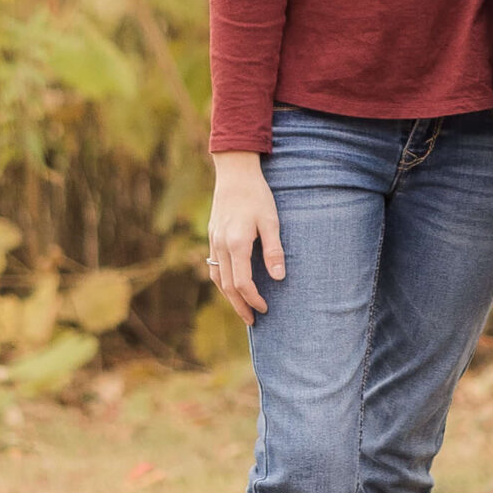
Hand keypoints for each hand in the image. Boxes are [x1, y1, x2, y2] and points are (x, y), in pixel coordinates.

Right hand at [207, 152, 281, 323]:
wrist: (235, 172)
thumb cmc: (257, 195)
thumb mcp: (271, 221)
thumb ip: (274, 250)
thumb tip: (279, 277)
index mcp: (236, 244)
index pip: (242, 283)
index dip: (253, 299)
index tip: (265, 308)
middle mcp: (221, 245)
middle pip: (227, 285)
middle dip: (240, 305)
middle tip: (253, 320)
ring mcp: (214, 240)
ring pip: (217, 277)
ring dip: (229, 296)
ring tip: (241, 308)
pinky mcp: (213, 235)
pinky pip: (214, 266)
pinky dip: (222, 281)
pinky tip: (231, 285)